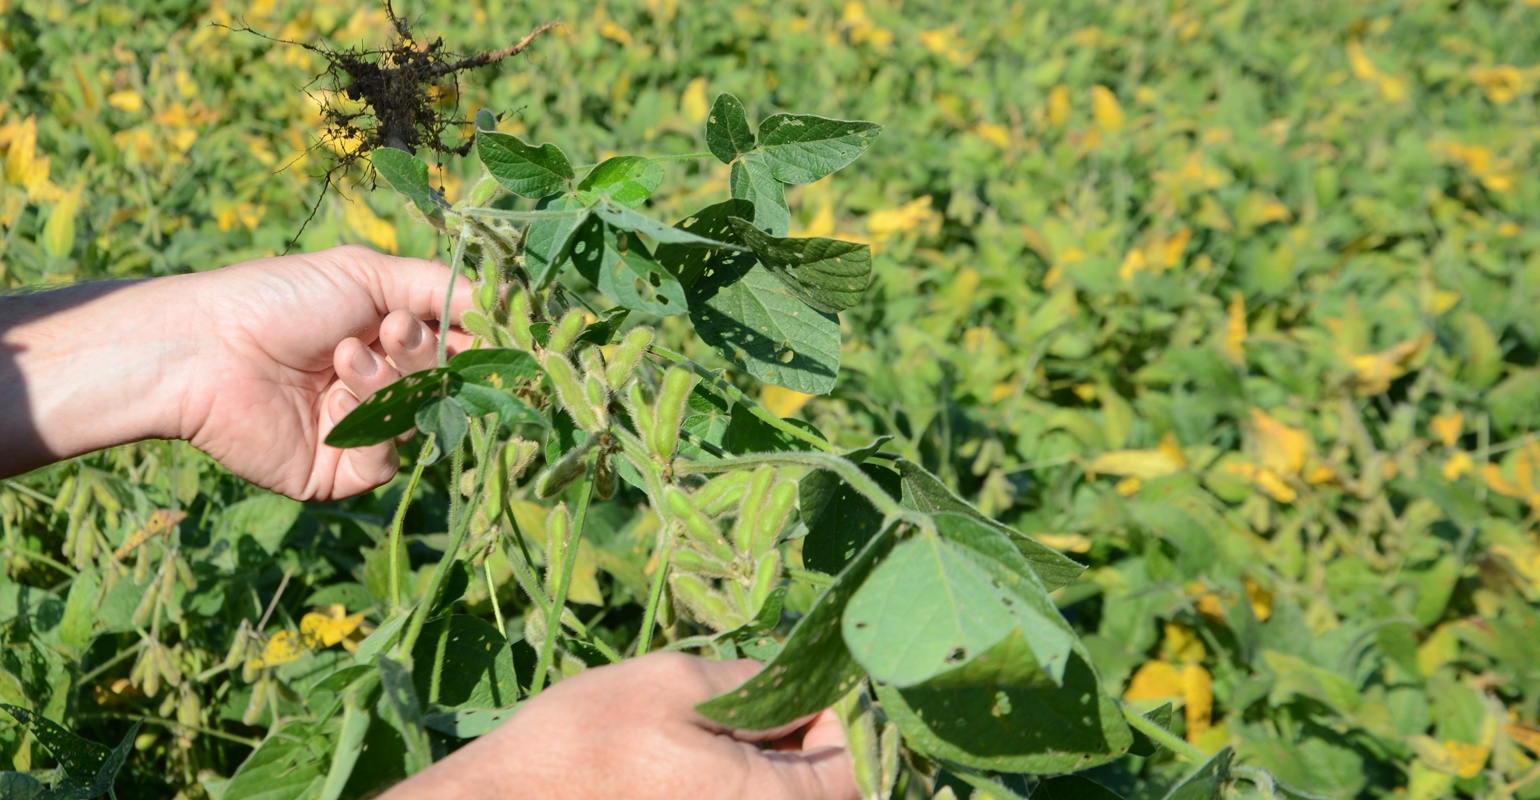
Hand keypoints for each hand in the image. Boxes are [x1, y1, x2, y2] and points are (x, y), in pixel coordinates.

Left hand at [174, 245, 472, 499]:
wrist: (207, 348)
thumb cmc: (278, 299)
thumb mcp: (366, 274)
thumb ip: (438, 287)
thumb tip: (504, 300)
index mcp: (387, 338)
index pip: (457, 345)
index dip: (476, 338)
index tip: (491, 325)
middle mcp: (381, 385)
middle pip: (445, 384)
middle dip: (427, 354)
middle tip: (393, 331)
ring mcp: (362, 431)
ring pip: (419, 420)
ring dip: (393, 382)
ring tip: (347, 354)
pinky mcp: (340, 472)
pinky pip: (388, 459)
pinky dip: (376, 424)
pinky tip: (342, 389)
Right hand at [382, 653, 858, 799]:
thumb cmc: (580, 747)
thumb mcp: (671, 683)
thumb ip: (752, 684)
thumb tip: (796, 686)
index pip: (851, 768)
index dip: (827, 720)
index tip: (785, 695)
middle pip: (819, 794)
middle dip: (794, 748)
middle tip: (744, 714)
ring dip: (759, 771)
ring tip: (704, 742)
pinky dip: (726, 788)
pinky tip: (679, 772)